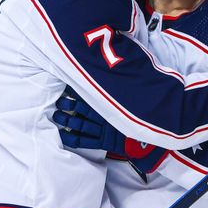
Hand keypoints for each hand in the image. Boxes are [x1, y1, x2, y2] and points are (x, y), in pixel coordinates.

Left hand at [52, 88, 166, 172]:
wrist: (151, 140)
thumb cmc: (143, 116)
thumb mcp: (133, 99)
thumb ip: (123, 86)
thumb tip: (120, 64)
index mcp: (109, 104)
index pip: (88, 94)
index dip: (76, 90)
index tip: (65, 84)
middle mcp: (103, 116)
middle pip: (80, 108)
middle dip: (67, 104)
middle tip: (57, 100)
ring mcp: (102, 130)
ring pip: (79, 124)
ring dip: (66, 120)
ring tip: (56, 116)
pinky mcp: (103, 143)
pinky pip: (84, 141)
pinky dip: (73, 139)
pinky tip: (63, 136)